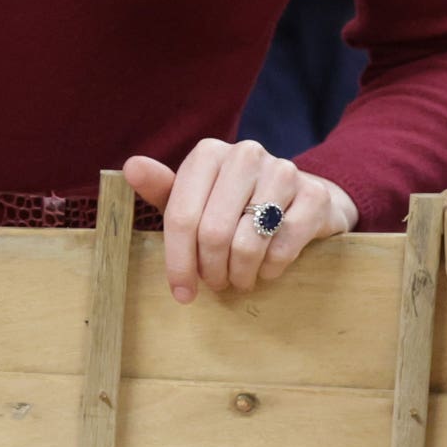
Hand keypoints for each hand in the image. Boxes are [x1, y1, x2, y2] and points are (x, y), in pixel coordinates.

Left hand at [124, 139, 355, 304]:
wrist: (302, 199)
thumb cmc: (235, 204)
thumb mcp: (196, 198)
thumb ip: (162, 189)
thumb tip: (131, 167)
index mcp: (208, 153)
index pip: (181, 216)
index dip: (178, 262)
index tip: (181, 292)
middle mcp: (246, 154)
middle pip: (213, 233)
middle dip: (211, 271)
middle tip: (216, 284)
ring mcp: (284, 171)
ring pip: (247, 244)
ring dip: (241, 274)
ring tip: (239, 278)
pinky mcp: (314, 195)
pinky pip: (282, 248)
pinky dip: (271, 269)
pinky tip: (267, 268)